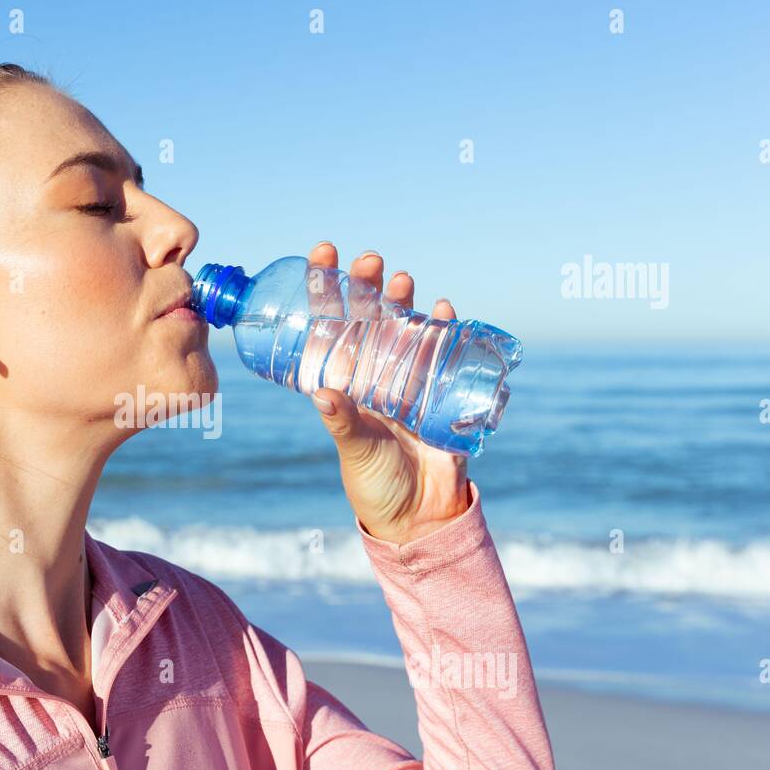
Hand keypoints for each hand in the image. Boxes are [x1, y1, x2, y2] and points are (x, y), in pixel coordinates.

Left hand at [306, 242, 470, 545]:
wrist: (420, 516)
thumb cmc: (374, 482)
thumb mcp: (354, 450)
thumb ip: (342, 422)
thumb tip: (322, 393)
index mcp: (345, 379)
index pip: (331, 322)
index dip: (326, 287)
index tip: (322, 253)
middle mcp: (375, 370)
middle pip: (371, 315)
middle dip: (370, 284)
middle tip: (369, 263)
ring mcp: (410, 376)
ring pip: (407, 326)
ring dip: (407, 300)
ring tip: (404, 281)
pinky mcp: (443, 390)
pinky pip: (447, 351)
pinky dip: (447, 328)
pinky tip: (444, 309)